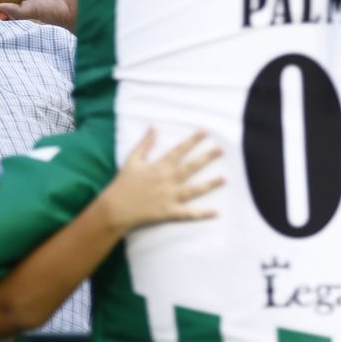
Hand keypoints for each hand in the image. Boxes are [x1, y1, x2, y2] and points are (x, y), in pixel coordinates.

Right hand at [99, 128, 222, 232]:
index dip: (193, 140)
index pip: (180, 149)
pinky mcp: (170, 212)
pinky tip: (216, 212)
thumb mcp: (132, 160)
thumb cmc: (123, 183)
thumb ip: (145, 144)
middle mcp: (168, 180)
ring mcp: (170, 196)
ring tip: (225, 179)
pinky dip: (203, 214)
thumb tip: (154, 127)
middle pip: (191, 166)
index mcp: (160, 166)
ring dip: (210, 184)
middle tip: (221, 150)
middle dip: (207, 157)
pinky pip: (189, 213)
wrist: (116, 208)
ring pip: (194, 189)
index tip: (206, 131)